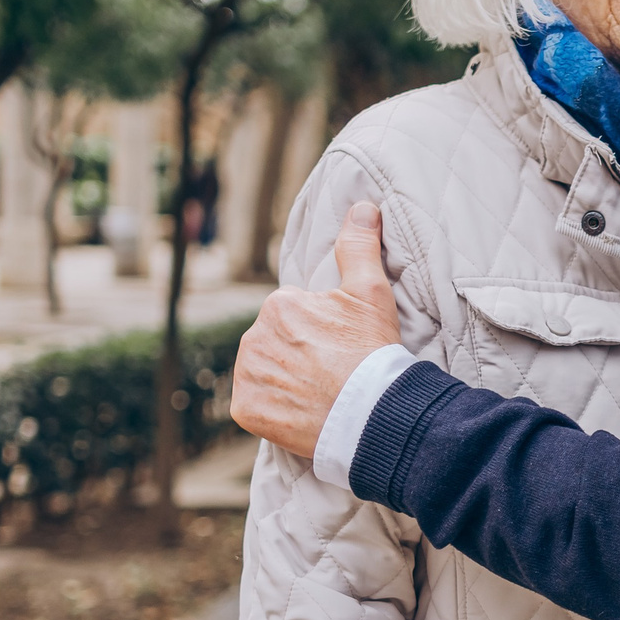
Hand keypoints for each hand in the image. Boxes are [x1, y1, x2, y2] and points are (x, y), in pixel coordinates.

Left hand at [231, 201, 403, 456]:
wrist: (371, 414)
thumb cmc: (373, 352)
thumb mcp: (371, 292)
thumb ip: (359, 246)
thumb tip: (362, 205)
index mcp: (279, 304)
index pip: (294, 315)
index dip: (319, 331)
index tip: (340, 347)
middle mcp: (254, 336)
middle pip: (275, 342)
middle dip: (298, 353)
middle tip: (331, 370)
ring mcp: (247, 375)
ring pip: (263, 370)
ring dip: (283, 378)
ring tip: (317, 392)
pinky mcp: (245, 409)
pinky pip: (254, 403)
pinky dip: (272, 408)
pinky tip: (299, 409)